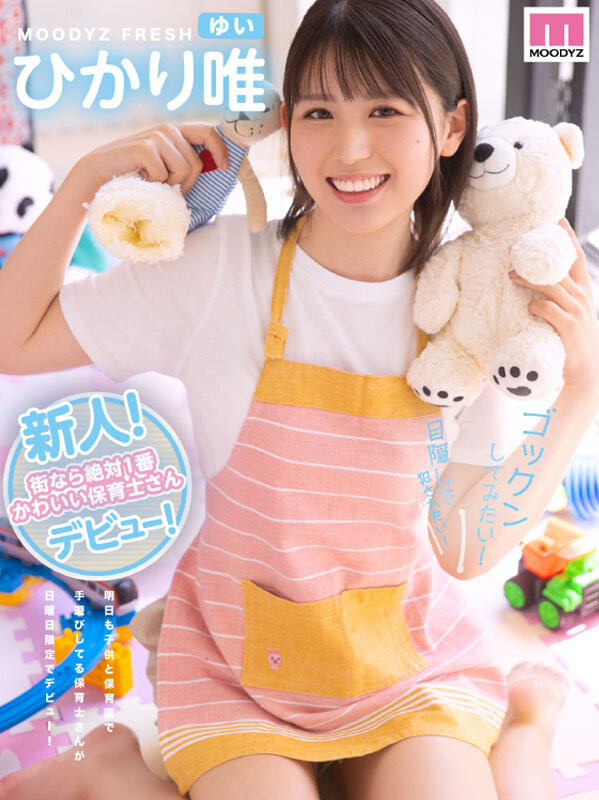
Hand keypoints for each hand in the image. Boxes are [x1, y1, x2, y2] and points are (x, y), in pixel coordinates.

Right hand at [72, 122, 229, 200]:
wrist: (98, 175)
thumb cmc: (134, 175)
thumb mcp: (163, 167)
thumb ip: (183, 164)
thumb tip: (214, 171)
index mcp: (176, 133)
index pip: (208, 132)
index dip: (220, 150)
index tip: (224, 167)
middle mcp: (168, 130)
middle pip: (196, 164)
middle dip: (185, 183)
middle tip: (164, 185)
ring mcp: (156, 136)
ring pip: (183, 170)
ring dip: (168, 184)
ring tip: (150, 179)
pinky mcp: (144, 147)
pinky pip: (164, 175)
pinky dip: (153, 183)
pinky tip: (139, 177)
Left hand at [509, 217, 598, 398]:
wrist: (587, 372)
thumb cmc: (573, 342)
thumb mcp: (571, 314)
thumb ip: (560, 298)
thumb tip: (536, 288)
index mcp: (584, 291)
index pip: (576, 258)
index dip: (567, 239)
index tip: (557, 221)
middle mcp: (583, 297)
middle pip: (559, 268)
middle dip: (538, 255)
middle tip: (516, 247)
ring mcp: (577, 312)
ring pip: (551, 286)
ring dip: (529, 279)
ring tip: (511, 274)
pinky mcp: (569, 327)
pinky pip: (549, 310)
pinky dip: (537, 306)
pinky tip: (528, 307)